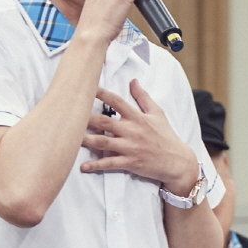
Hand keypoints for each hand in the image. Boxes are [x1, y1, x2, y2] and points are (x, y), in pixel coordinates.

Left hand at [81, 82, 199, 195]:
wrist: (177, 161)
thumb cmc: (166, 136)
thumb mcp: (157, 113)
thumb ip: (143, 97)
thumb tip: (133, 81)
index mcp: (137, 117)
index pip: (116, 101)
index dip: (101, 93)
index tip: (87, 87)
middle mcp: (132, 131)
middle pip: (104, 121)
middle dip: (86, 117)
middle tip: (70, 113)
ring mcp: (130, 148)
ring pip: (103, 142)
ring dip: (86, 140)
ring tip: (71, 138)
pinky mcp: (130, 163)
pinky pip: (110, 164)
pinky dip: (96, 165)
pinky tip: (83, 166)